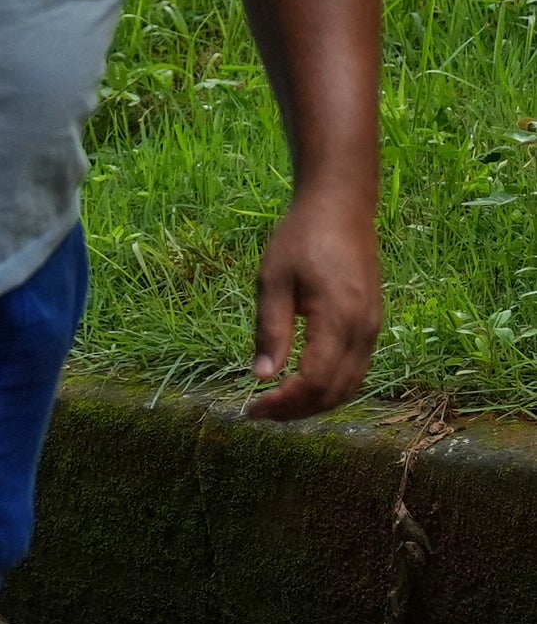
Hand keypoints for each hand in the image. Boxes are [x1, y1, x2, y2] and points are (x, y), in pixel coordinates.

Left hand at [245, 188, 379, 419]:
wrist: (340, 210)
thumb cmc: (300, 240)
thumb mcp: (272, 282)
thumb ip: (270, 331)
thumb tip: (262, 378)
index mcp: (339, 320)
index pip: (315, 382)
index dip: (284, 404)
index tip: (251, 410)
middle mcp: (363, 331)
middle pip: (335, 392)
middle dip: (297, 411)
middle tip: (258, 414)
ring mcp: (372, 329)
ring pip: (350, 386)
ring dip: (314, 403)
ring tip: (276, 406)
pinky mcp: (371, 325)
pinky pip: (355, 370)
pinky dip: (329, 388)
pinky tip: (300, 386)